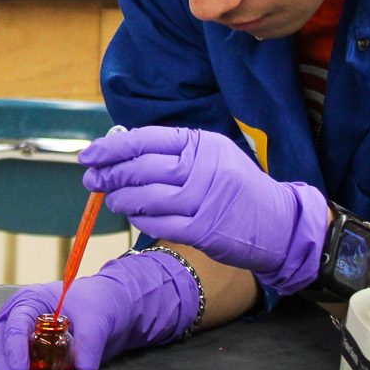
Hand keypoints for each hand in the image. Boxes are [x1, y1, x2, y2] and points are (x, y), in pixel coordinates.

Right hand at [0, 249, 198, 369]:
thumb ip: (90, 341)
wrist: (105, 310)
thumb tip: (84, 367)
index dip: (15, 346)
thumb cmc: (96, 304)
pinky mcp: (19, 351)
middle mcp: (15, 315)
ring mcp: (14, 334)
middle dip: (3, 367)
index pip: (16, 322)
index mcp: (30, 301)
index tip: (21, 368)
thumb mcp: (97, 319)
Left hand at [81, 126, 327, 292]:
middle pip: (140, 168)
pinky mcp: (204, 230)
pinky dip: (141, 220)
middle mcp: (202, 168)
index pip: (144, 140)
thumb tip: (119, 153)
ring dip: (121, 199)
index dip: (110, 148)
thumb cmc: (236, 187)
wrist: (281, 223)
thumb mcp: (212, 156)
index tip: (89, 155)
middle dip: (109, 174)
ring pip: (145, 197)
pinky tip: (134, 217)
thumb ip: (172, 152)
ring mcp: (204, 200)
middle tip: (91, 180)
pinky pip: (159, 224)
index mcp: (200, 143)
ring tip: (112, 199)